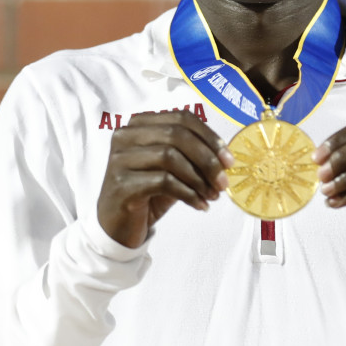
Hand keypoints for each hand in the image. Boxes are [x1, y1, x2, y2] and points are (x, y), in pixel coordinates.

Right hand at [98, 110, 233, 248]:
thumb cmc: (148, 194)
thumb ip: (192, 157)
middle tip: (223, 181)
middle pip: (176, 135)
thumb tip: (225, 157)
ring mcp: (119, 159)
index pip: (181, 119)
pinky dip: (188, 193)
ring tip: (212, 195)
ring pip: (170, 157)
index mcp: (138, 125)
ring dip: (199, 178)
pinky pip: (163, 181)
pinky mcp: (121, 184)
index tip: (228, 160)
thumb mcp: (172, 170)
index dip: (209, 137)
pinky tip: (199, 205)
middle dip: (207, 159)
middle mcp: (125, 136)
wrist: (117, 227)